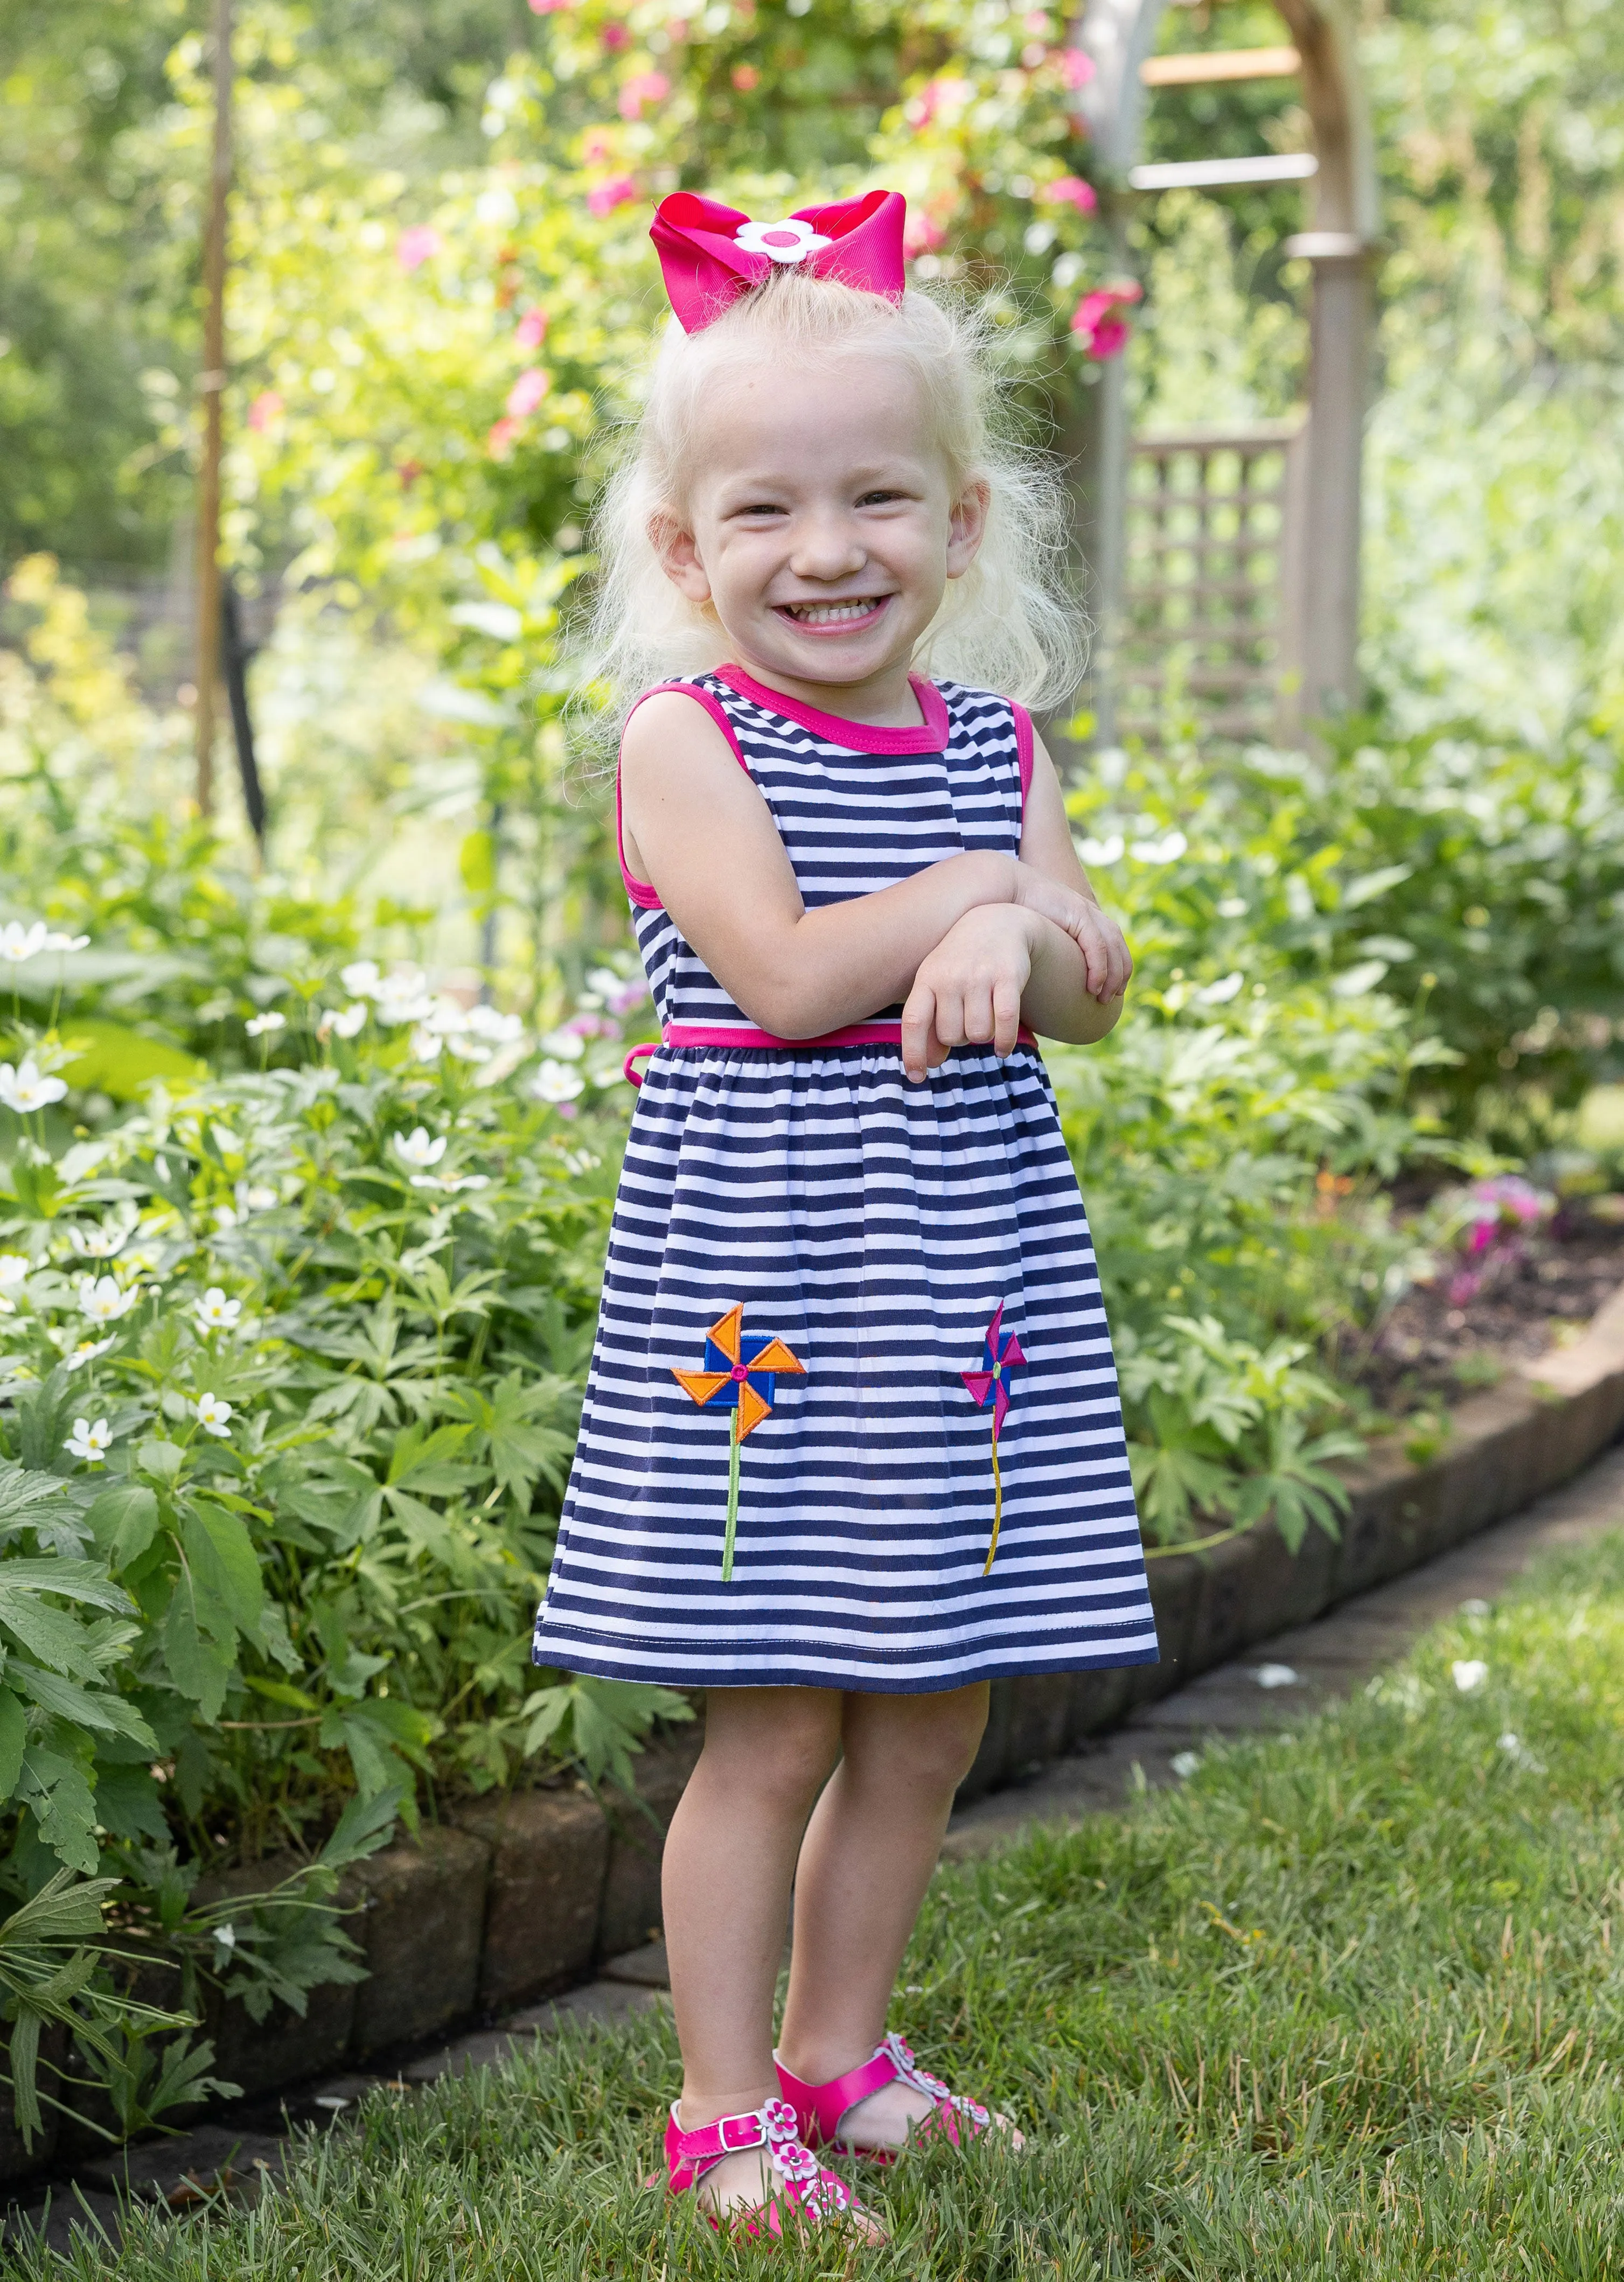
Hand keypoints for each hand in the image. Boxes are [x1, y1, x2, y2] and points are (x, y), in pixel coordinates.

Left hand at [900, 905, 1037, 1082]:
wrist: (997, 923)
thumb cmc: (960, 964)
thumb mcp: (937, 986)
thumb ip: (929, 1023)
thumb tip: (930, 1064)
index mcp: (927, 979)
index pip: (913, 1022)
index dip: (913, 1053)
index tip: (916, 1078)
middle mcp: (951, 977)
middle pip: (951, 1035)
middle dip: (960, 1039)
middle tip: (966, 1022)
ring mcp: (980, 976)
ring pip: (979, 1034)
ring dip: (983, 1038)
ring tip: (984, 1022)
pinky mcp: (1008, 977)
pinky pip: (1005, 1024)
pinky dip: (1004, 1044)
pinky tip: (1003, 1049)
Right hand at [1011, 863, 1131, 1001]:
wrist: (1007, 883)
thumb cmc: (1015, 909)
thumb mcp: (1038, 929)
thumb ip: (1048, 945)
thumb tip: (1045, 969)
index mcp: (1083, 915)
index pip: (1111, 941)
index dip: (1116, 965)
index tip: (1112, 988)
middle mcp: (1088, 912)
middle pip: (1117, 944)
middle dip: (1120, 972)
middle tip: (1114, 996)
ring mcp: (1085, 911)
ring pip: (1112, 947)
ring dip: (1113, 975)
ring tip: (1105, 997)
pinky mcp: (1077, 913)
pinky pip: (1097, 946)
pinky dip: (1099, 968)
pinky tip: (1093, 986)